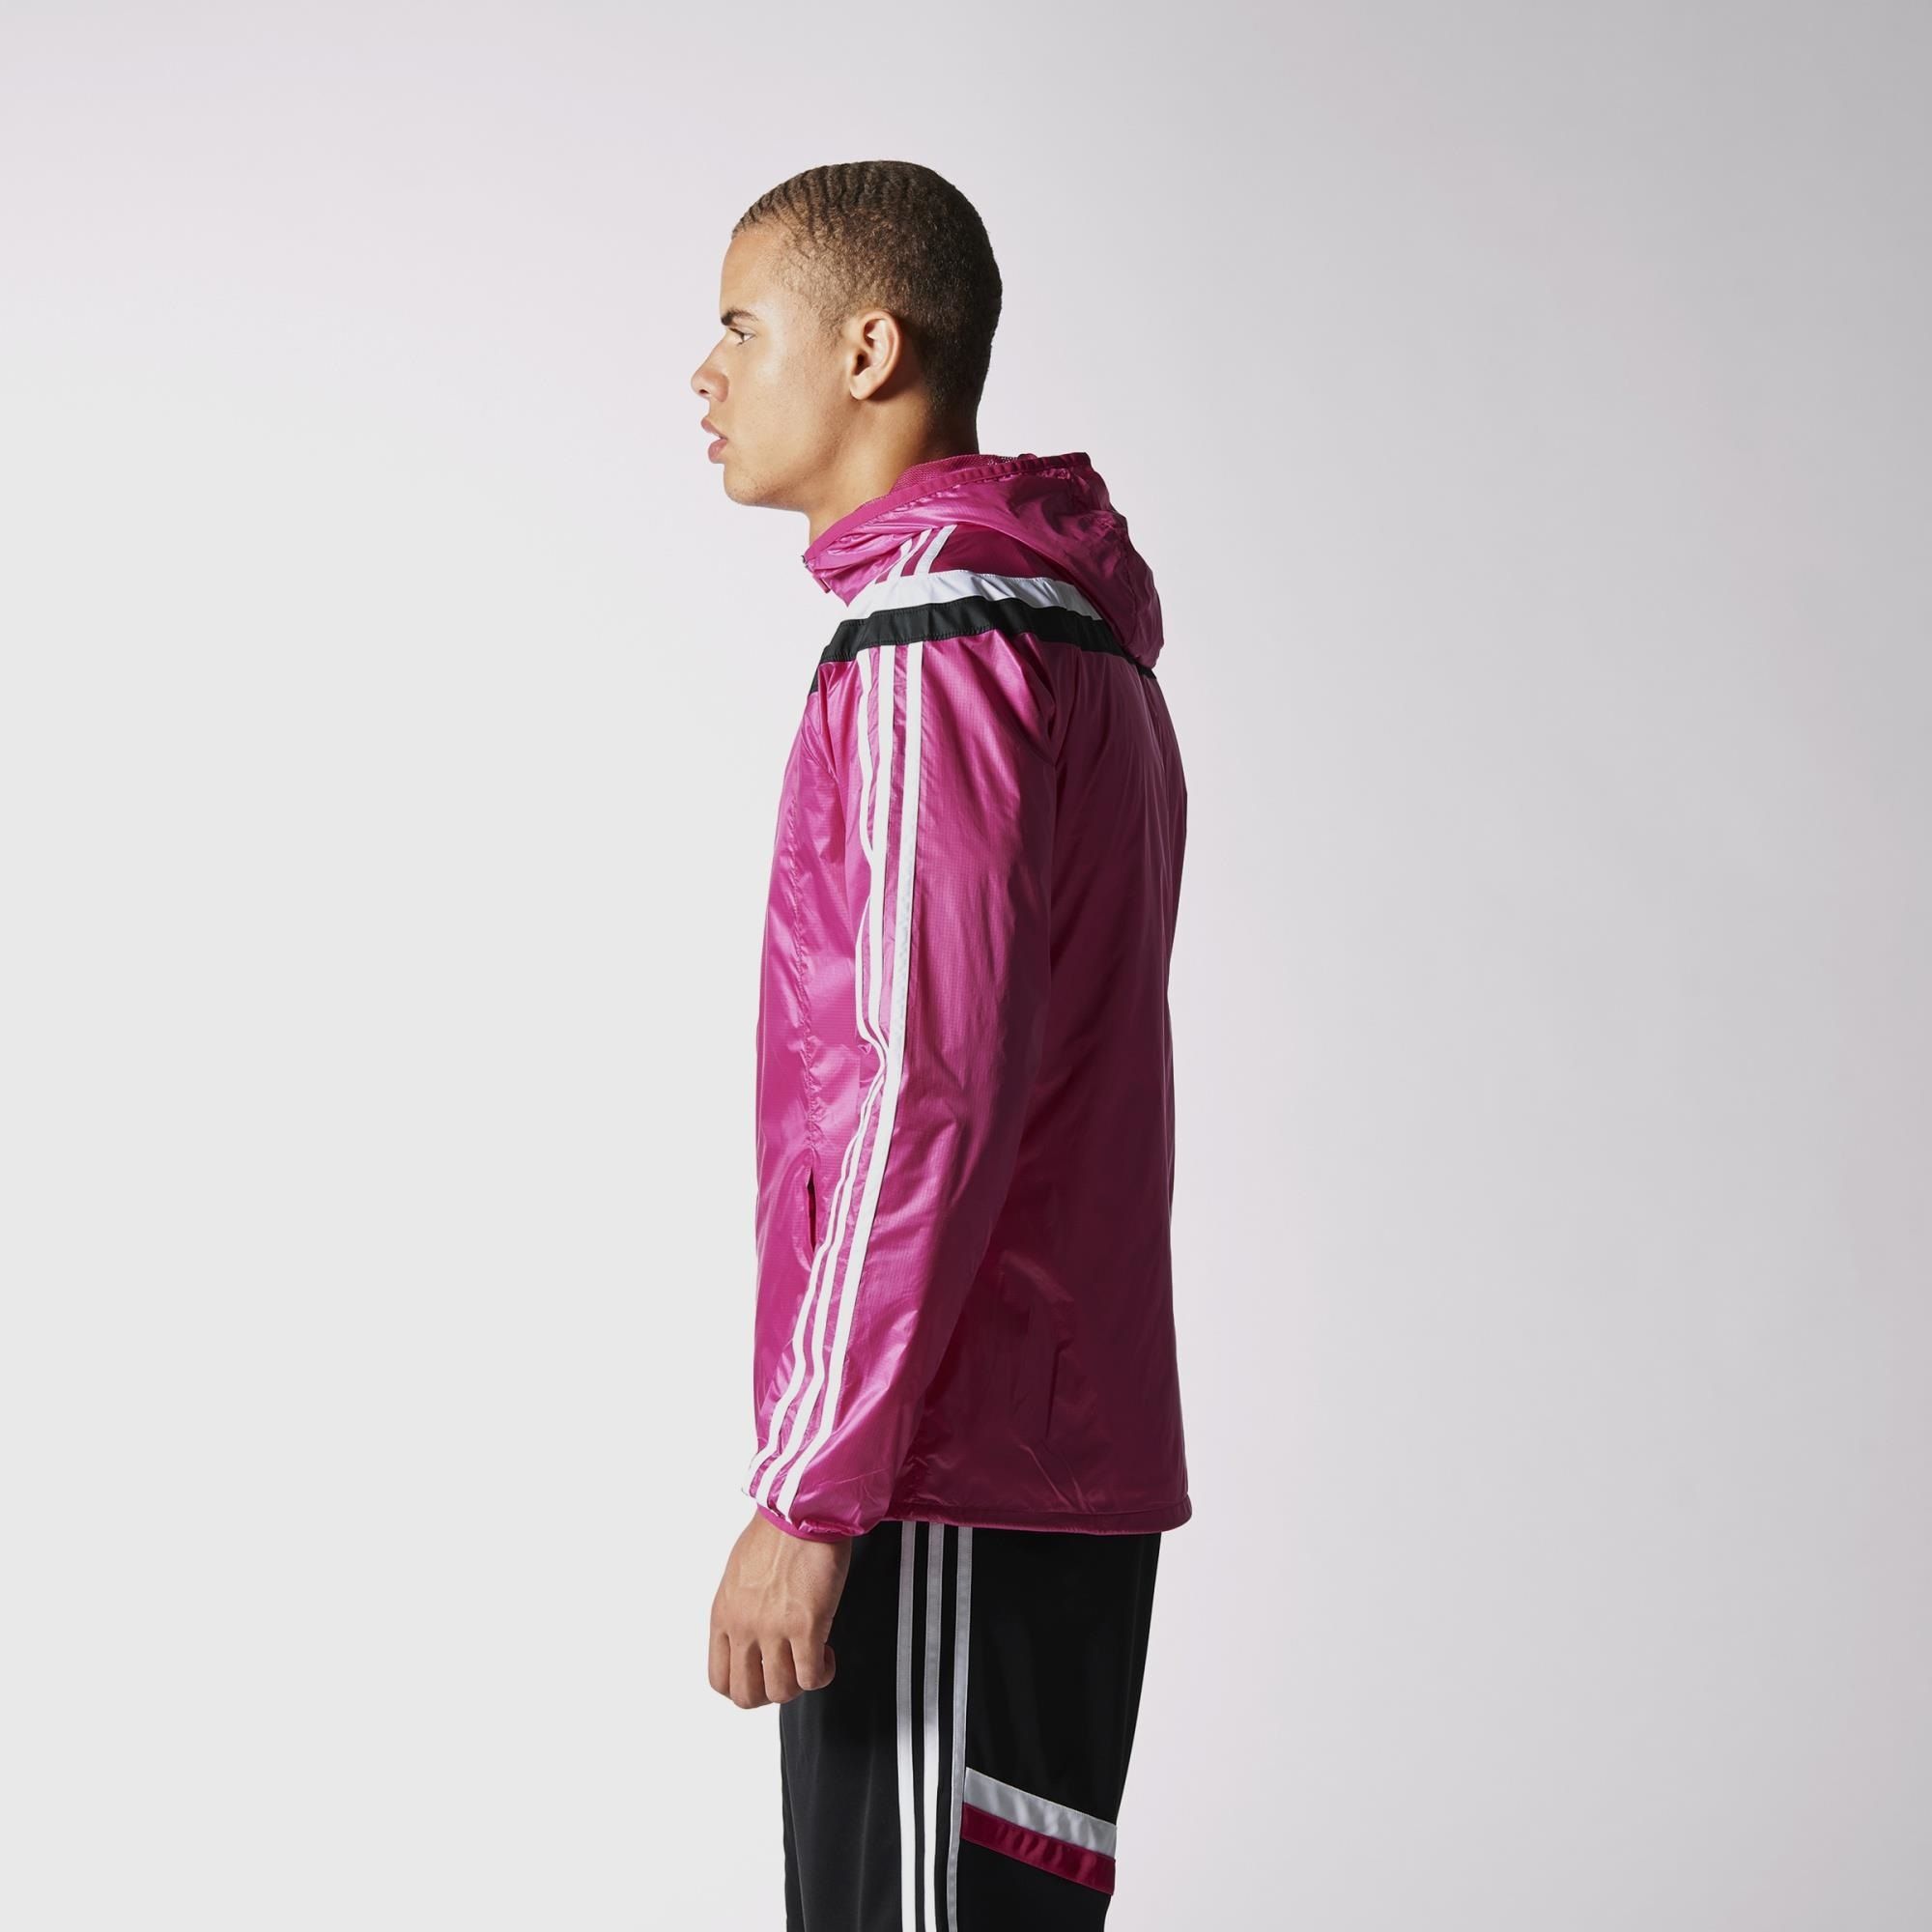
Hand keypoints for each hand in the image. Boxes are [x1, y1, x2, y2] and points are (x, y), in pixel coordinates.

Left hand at [708, 1509, 851, 1707]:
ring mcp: (773, 1630)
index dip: (745, 1685)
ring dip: (799, 1683)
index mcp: (724, 1615)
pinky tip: (826, 1656)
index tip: (762, 1674)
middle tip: (788, 1673)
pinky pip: (811, 1677)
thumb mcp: (740, 1573)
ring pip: (781, 1692)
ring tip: (811, 1659)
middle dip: (771, 1691)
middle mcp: (744, 1627)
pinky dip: (822, 1674)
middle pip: (747, 1695)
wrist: (802, 1510)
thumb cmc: (777, 1530)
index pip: (720, 1679)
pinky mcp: (806, 1627)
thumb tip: (752, 1626)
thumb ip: (740, 1607)